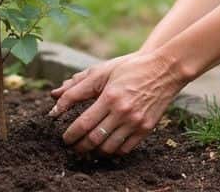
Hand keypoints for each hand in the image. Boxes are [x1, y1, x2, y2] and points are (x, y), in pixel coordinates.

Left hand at [48, 50, 187, 155]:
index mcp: (110, 97)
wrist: (165, 69)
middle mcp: (123, 112)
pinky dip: (112, 152)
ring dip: (94, 152)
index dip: (70, 135)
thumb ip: (76, 87)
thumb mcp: (102, 72)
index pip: (83, 124)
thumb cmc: (130, 68)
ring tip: (87, 148)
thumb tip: (54, 99)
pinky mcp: (146, 128)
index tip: (64, 138)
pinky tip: (105, 147)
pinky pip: (125, 149)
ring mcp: (136, 122)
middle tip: (72, 146)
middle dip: (79, 147)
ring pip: (109, 148)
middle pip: (94, 139)